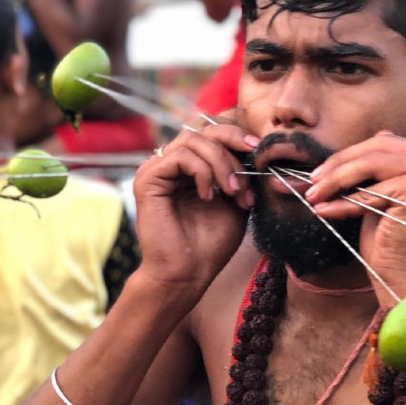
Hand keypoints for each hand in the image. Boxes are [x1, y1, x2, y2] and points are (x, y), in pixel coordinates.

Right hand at [133, 124, 258, 290]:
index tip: (258, 149)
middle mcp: (171, 163)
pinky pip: (180, 157)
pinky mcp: (147, 179)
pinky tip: (208, 196)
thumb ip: (240, 172)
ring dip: (221, 164)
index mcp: (190, 167)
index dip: (236, 135)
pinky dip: (201, 172)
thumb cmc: (211, 243)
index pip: (212, 133)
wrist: (188, 274)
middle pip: (203, 130)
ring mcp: (157, 169)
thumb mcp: (236, 200)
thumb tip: (254, 147)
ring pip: (192, 140)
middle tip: (245, 179)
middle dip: (232, 147)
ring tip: (232, 192)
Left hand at [305, 131, 405, 307]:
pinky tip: (323, 209)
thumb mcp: (387, 194)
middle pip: (380, 146)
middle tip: (312, 181)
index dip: (352, 154)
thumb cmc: (394, 242)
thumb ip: (381, 168)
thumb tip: (361, 143)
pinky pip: (370, 191)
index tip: (322, 171)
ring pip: (371, 163)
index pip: (388, 143)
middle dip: (340, 162)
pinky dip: (343, 201)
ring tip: (313, 194)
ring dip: (336, 178)